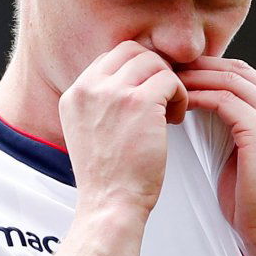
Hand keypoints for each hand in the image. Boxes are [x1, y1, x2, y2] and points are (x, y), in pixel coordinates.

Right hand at [60, 40, 187, 217]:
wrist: (110, 204)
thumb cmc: (108, 177)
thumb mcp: (88, 132)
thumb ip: (101, 104)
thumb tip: (132, 82)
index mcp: (74, 94)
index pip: (110, 58)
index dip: (135, 71)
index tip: (147, 92)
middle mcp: (89, 88)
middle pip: (132, 51)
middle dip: (154, 70)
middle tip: (163, 97)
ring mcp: (113, 93)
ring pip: (154, 62)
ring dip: (169, 83)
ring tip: (170, 111)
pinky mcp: (140, 102)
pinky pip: (171, 80)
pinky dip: (180, 96)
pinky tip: (176, 120)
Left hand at [178, 56, 255, 250]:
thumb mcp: (248, 157)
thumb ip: (237, 130)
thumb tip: (207, 112)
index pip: (247, 77)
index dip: (213, 70)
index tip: (182, 72)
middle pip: (239, 71)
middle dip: (202, 66)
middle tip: (169, 67)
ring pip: (231, 81)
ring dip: (197, 78)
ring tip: (168, 80)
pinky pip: (224, 101)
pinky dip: (199, 97)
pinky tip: (179, 101)